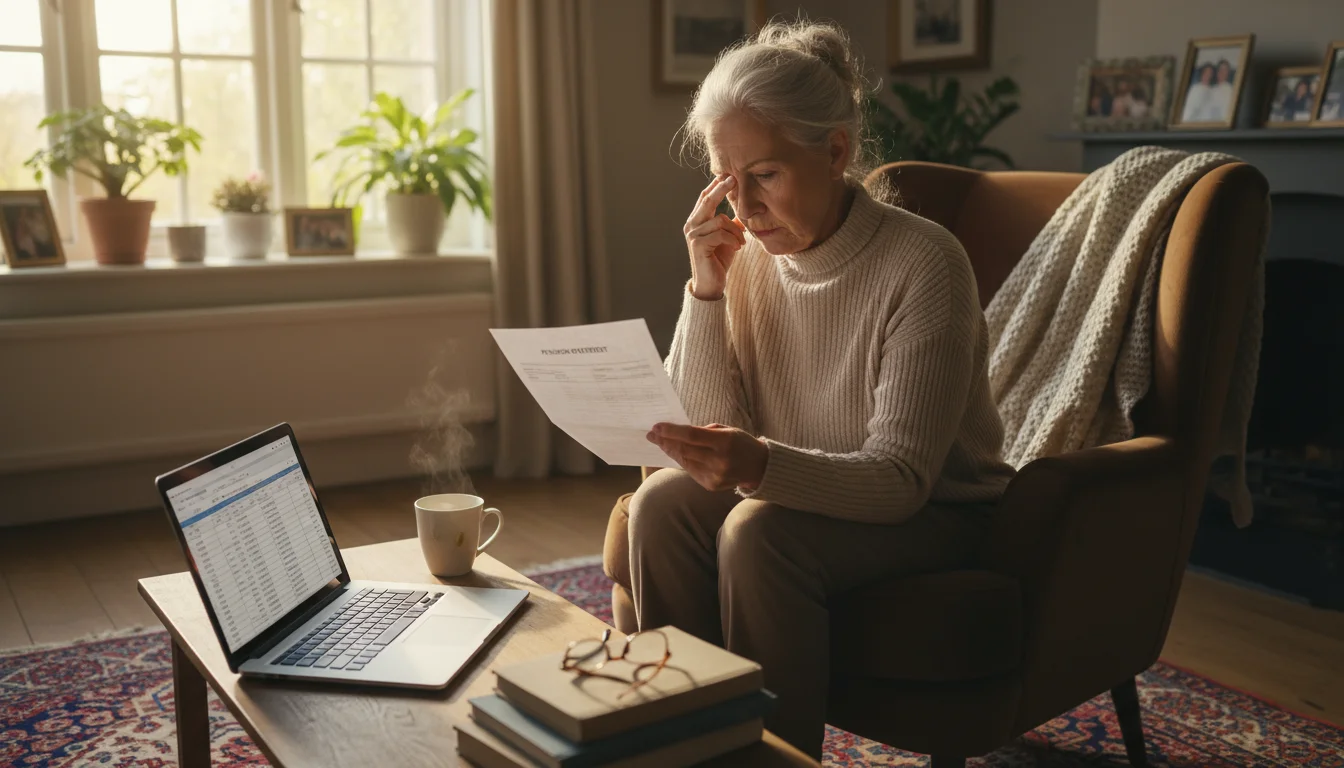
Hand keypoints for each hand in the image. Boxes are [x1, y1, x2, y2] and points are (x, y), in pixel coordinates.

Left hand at [647, 422, 767, 491]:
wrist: (760, 468)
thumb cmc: (741, 443)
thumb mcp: (727, 430)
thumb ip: (703, 432)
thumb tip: (676, 433)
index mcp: (725, 442)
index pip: (691, 435)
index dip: (671, 431)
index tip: (656, 427)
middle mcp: (719, 460)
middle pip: (684, 450)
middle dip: (665, 441)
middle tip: (652, 434)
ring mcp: (714, 475)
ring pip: (684, 461)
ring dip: (670, 451)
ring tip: (660, 442)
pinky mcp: (710, 485)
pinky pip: (690, 470)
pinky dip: (682, 461)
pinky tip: (675, 453)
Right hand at [684, 174, 745, 300]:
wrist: (712, 284)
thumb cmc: (719, 260)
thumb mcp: (728, 238)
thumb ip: (731, 224)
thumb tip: (741, 211)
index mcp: (697, 221)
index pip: (704, 197)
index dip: (715, 185)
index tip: (728, 174)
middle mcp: (692, 225)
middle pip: (707, 200)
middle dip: (721, 189)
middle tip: (734, 178)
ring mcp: (693, 235)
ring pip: (720, 220)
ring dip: (735, 231)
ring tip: (741, 242)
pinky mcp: (698, 245)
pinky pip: (720, 233)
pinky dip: (733, 239)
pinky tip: (737, 248)